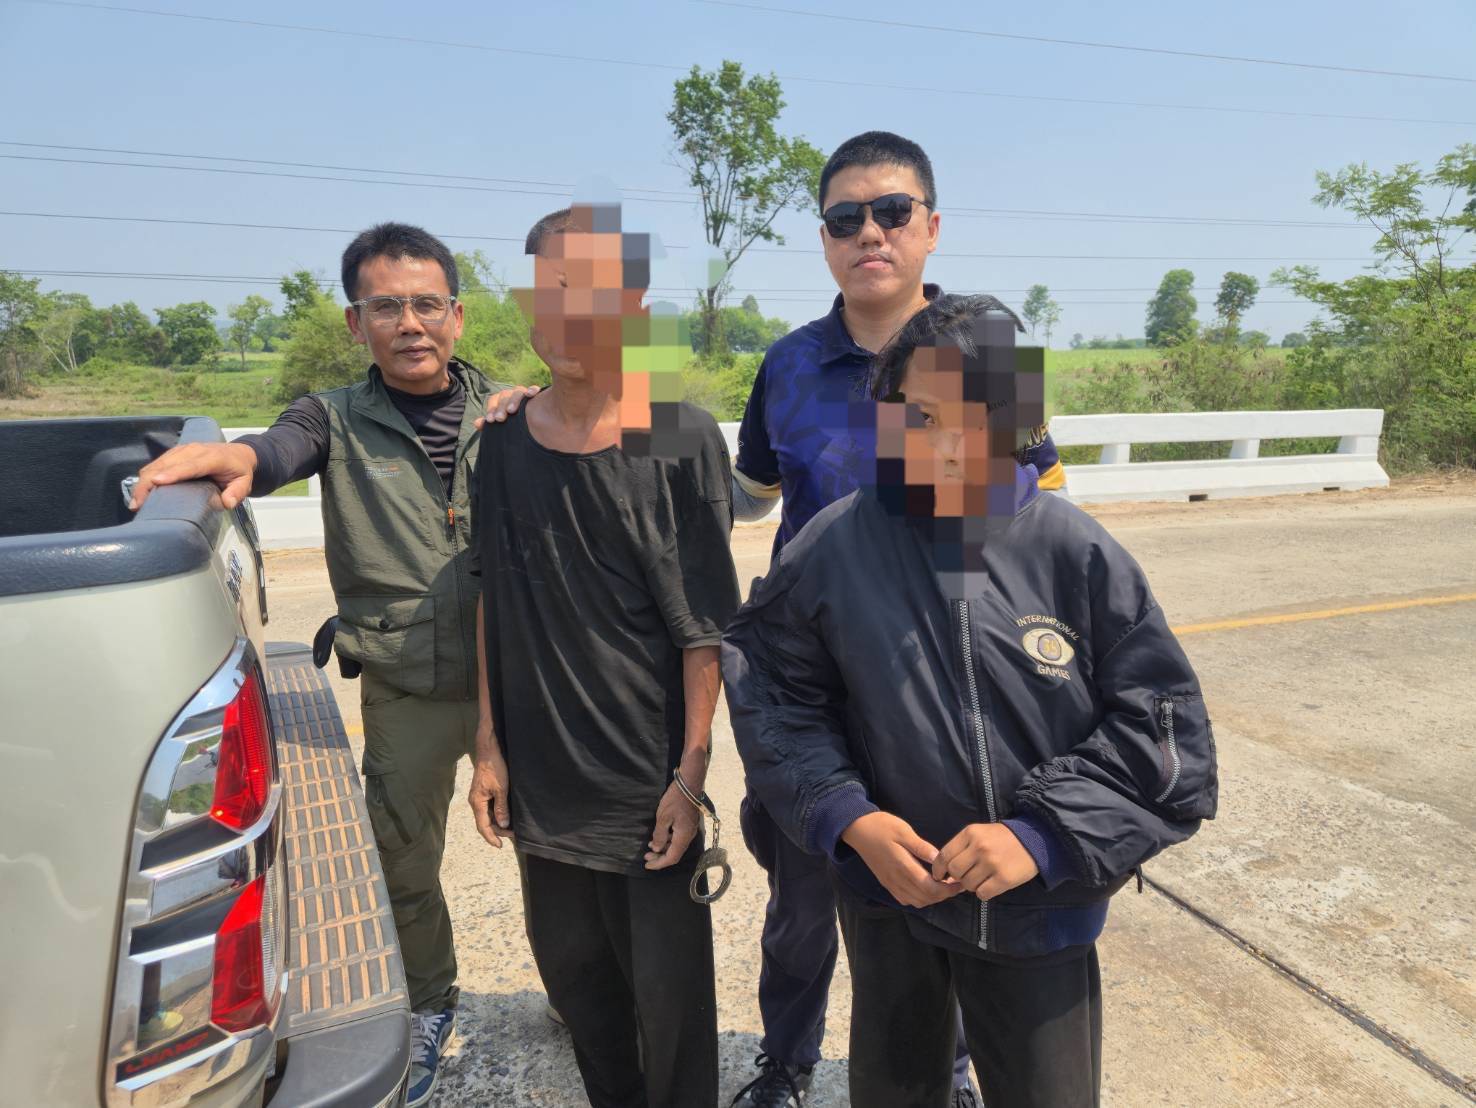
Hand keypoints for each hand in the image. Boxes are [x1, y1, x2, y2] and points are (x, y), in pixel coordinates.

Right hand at [130, 442, 258, 509]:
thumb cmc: (239, 471)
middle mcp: (194, 450)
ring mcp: (182, 450)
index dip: (173, 473)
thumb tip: (227, 503)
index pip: (191, 466)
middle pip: (167, 464)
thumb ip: (237, 492)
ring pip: (157, 463)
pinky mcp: (174, 453)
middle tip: (137, 504)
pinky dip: (146, 476)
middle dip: (149, 482)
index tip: (156, 482)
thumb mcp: (245, 482)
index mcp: (212, 458)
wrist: (238, 453)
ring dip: (144, 481)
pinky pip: (156, 463)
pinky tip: (140, 492)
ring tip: (136, 502)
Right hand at [468, 744, 510, 847]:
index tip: (500, 846)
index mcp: (477, 802)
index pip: (483, 826)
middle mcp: (475, 802)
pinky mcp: (483, 792)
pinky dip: (496, 815)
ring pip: (487, 816)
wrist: (489, 750)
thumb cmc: (495, 768)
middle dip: (498, 831)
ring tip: (511, 829)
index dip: (491, 837)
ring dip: (497, 823)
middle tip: (513, 835)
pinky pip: (488, 808)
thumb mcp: (501, 789)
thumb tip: (503, 825)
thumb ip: (501, 808)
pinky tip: (505, 816)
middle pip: (485, 822)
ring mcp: (479, 797)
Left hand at [476, 385, 540, 428]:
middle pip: (504, 395)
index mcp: (501, 400)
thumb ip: (489, 425)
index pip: (494, 400)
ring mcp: (524, 394)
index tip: (491, 421)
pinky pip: (534, 389)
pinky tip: (531, 395)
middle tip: (499, 419)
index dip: (491, 409)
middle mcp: (512, 395)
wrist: (534, 426)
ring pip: (517, 391)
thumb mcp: (501, 427)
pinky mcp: (536, 395)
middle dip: (500, 407)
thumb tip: (477, 423)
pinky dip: (532, 389)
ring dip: (514, 400)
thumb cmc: (512, 426)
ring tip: (511, 411)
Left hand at [645, 776, 701, 869]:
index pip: (672, 858)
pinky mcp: (688, 824)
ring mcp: (689, 830)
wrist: (689, 783)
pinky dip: (668, 841)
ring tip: (650, 847)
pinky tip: (658, 837)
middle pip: (675, 854)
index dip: (659, 864)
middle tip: (646, 857)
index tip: (647, 865)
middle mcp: (688, 836)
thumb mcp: (663, 817)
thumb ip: (659, 835)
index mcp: (683, 837)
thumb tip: (656, 849)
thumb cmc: (675, 799)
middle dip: (660, 858)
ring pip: (676, 846)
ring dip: (663, 849)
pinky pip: (678, 838)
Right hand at [841, 812, 962, 908]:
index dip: (947, 889)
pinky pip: (905, 899)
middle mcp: (897, 880)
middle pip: (925, 898)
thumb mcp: (903, 830)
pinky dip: (919, 898)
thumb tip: (939, 858)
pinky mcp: (887, 883)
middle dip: (943, 895)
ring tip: (943, 885)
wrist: (857, 829)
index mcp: (903, 866)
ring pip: (916, 902)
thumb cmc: (881, 826)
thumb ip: (921, 847)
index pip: (930, 888)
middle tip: (955, 883)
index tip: (959, 882)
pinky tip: (925, 887)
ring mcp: (891, 884)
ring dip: (932, 898)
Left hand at [932, 823, 1038, 900]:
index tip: (940, 875)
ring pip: (968, 885)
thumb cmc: (1001, 838)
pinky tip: (991, 885)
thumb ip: (961, 848)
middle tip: (967, 876)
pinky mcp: (1004, 878)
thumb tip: (944, 872)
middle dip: (957, 878)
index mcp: (970, 833)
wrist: (1034, 840)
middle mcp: (979, 847)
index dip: (938, 869)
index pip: (944, 855)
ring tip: (983, 878)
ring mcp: (992, 863)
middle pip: (954, 872)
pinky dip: (984, 892)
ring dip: (972, 885)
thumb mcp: (979, 833)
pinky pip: (983, 894)